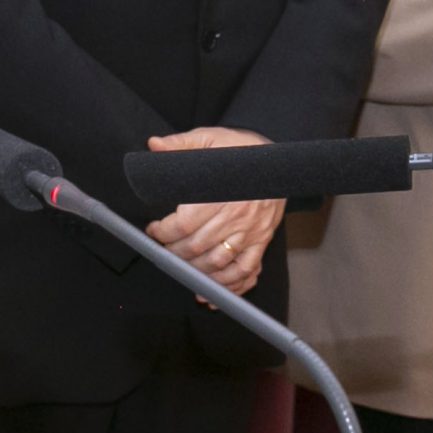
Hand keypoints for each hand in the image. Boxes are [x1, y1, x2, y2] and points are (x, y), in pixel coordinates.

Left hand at [144, 127, 284, 299]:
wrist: (279, 159)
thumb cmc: (241, 150)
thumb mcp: (211, 139)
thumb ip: (181, 144)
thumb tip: (154, 145)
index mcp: (221, 192)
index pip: (183, 224)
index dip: (163, 232)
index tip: (154, 230)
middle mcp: (237, 215)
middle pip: (197, 247)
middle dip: (174, 253)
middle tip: (164, 249)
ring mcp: (251, 232)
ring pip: (219, 263)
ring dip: (196, 272)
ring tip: (182, 269)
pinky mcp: (262, 241)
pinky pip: (247, 270)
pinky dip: (229, 286)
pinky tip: (212, 293)